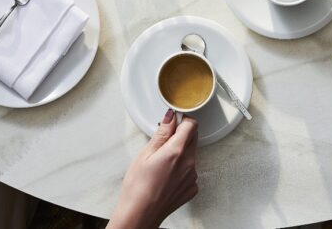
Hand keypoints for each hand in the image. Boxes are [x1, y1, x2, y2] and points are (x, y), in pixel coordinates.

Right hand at [108, 110, 198, 228]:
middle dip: (181, 135)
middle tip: (164, 143)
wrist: (140, 214)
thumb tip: (171, 117)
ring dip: (181, 153)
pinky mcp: (192, 187)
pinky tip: (167, 176)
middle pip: (193, 138)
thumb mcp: (145, 154)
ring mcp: (192, 176)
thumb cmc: (137, 187)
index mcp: (177, 151)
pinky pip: (190, 171)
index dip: (182, 120)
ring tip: (162, 164)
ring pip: (191, 155)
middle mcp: (189, 163)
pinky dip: (182, 170)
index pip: (192, 124)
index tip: (174, 122)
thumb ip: (162, 133)